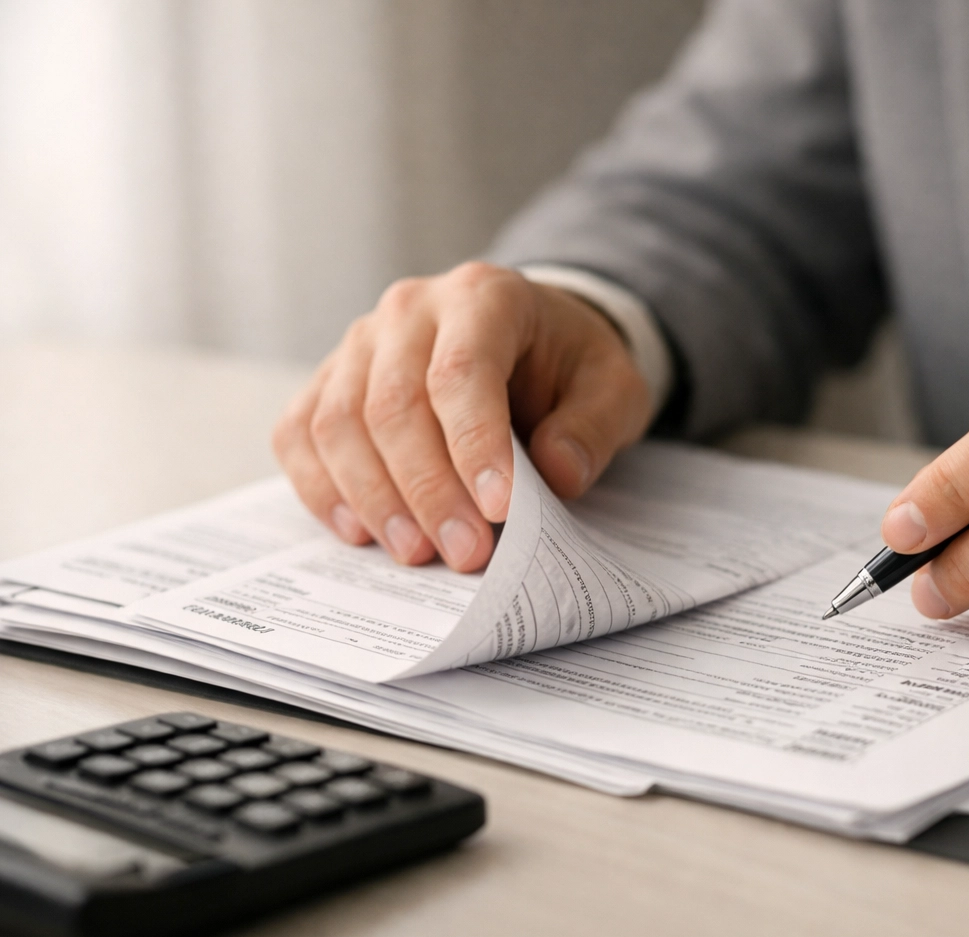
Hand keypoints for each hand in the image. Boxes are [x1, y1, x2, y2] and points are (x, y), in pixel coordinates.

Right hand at [272, 262, 650, 571]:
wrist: (532, 340)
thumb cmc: (569, 366)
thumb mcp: (613, 389)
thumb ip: (592, 428)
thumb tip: (556, 474)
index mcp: (483, 296)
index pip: (462, 371)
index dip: (475, 445)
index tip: (501, 509)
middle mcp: (408, 310)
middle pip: (393, 404)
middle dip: (428, 490)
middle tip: (466, 553)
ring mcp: (358, 344)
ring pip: (338, 424)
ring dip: (375, 499)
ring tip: (418, 554)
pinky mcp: (328, 382)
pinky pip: (301, 435)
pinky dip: (323, 490)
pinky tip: (362, 533)